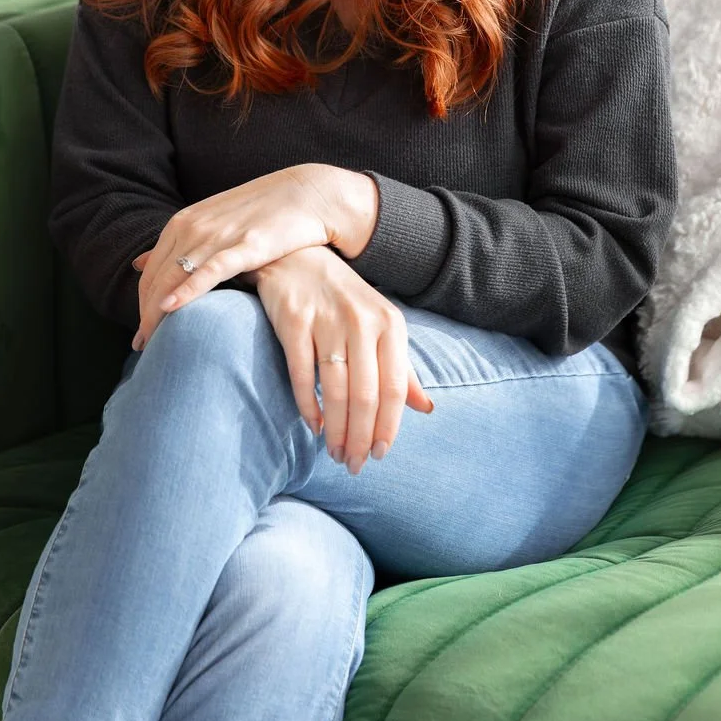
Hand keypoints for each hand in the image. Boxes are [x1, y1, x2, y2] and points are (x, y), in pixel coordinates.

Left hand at [129, 165, 340, 350]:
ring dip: (158, 312)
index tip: (140, 331)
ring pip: (175, 278)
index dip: (142, 302)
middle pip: (158, 278)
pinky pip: (209, 271)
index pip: (152, 271)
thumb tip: (139, 263)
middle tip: (141, 346)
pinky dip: (186, 289)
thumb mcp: (211, 222)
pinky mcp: (246, 245)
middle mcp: (194, 226)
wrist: (308, 192)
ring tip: (151, 342)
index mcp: (184, 222)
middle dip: (145, 315)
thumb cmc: (260, 212)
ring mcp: (218, 234)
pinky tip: (170, 307)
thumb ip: (177, 244)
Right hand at [252, 245, 434, 474]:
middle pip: (365, 394)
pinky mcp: (294, 319)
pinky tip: (313, 425)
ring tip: (334, 452)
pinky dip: (307, 405)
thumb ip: (402, 369)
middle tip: (354, 464)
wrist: (297, 255)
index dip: (389, 427)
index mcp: (390, 323)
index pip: (394, 387)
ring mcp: (326, 319)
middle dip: (361, 437)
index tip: (381, 455)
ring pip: (335, 388)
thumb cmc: (344, 299)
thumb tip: (427, 408)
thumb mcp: (380, 326)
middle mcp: (362, 321)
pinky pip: (301, 373)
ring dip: (336, 429)